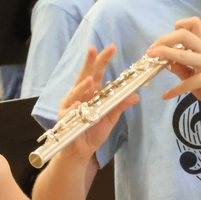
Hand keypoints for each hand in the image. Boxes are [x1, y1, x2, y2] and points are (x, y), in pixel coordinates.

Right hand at [56, 45, 138, 163]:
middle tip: (93, 49)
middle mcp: (78, 95)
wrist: (81, 151)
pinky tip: (79, 105)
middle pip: (83, 76)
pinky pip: (70, 112)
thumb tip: (136, 96)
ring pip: (75, 92)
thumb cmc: (93, 131)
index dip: (102, 60)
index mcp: (90, 92)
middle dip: (88, 63)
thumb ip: (120, 105)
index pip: (96, 72)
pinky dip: (74, 108)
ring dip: (82, 87)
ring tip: (90, 81)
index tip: (111, 48)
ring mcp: (70, 106)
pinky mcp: (64, 119)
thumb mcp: (111, 117)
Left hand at [147, 17, 200, 115]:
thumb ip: (179, 66)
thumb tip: (162, 60)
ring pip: (183, 54)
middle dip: (165, 40)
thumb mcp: (193, 73)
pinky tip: (165, 96)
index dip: (179, 26)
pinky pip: (186, 82)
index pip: (194, 24)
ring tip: (151, 58)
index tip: (164, 40)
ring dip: (165, 54)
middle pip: (184, 34)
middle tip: (152, 50)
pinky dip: (174, 90)